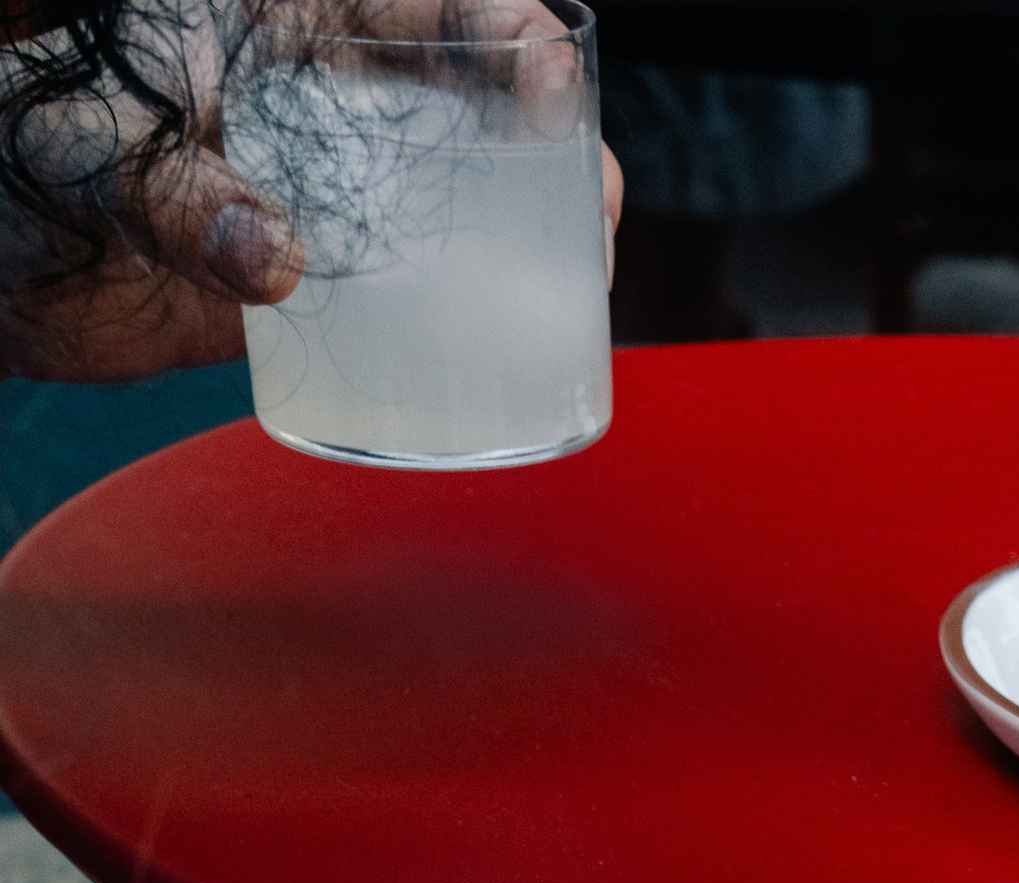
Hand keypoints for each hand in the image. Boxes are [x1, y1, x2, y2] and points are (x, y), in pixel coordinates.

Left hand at [0, 0, 619, 382]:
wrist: (3, 271)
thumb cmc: (38, 156)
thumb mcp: (106, 151)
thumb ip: (185, 196)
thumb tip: (275, 264)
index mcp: (288, 29)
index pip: (420, 11)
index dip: (504, 33)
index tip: (549, 81)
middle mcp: (327, 110)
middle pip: (473, 108)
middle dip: (556, 147)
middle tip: (598, 209)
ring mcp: (333, 201)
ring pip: (465, 204)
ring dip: (539, 240)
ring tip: (587, 283)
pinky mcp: (326, 292)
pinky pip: (421, 302)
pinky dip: (477, 326)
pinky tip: (522, 351)